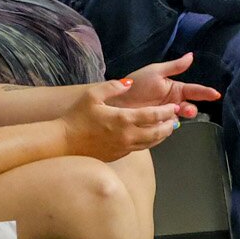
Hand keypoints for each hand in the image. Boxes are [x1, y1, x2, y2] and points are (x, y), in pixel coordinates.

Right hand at [61, 79, 180, 160]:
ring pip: (150, 143)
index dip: (166, 111)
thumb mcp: (92, 95)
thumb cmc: (76, 117)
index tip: (174, 107)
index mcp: (122, 119)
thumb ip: (113, 86)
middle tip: (176, 119)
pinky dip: (149, 142)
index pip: (152, 115)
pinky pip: (139, 148)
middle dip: (169, 125)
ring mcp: (123, 147)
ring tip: (168, 128)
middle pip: (156, 133)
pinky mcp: (119, 155)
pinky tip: (149, 136)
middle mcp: (126, 135)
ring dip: (162, 136)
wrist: (64, 142)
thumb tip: (129, 83)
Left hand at [117, 53, 218, 116]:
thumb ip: (174, 66)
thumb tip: (191, 56)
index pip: (194, 91)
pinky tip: (164, 124)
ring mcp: (166, 115)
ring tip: (174, 115)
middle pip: (190, 107)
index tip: (216, 94)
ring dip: (179, 117)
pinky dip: (169, 126)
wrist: (116, 100)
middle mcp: (173, 102)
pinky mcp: (158, 126)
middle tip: (186, 110)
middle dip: (191, 109)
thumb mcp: (155, 72)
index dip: (206, 92)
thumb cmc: (135, 83)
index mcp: (175, 89)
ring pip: (180, 118)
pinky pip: (168, 127)